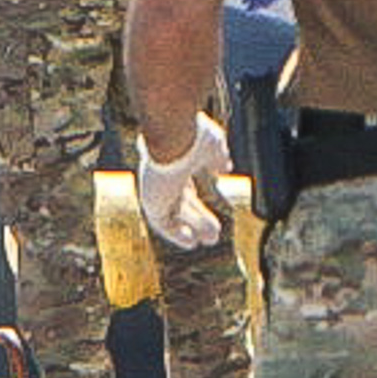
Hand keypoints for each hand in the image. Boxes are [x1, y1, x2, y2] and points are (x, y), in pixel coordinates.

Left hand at [136, 117, 226, 256]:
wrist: (173, 136)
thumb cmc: (193, 136)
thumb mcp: (212, 145)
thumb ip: (218, 157)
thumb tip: (225, 168)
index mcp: (172, 164)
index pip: (184, 190)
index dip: (197, 206)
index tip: (211, 218)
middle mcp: (161, 179)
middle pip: (181, 205)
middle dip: (198, 219)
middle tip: (215, 234)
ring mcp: (155, 190)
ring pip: (174, 215)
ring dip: (193, 227)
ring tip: (212, 239)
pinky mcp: (150, 200)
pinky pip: (161, 223)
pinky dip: (175, 233)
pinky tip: (191, 241)